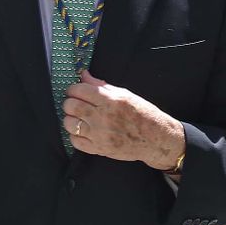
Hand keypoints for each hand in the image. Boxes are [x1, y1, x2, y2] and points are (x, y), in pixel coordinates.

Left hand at [62, 72, 184, 170]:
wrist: (156, 139)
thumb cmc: (144, 116)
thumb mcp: (127, 95)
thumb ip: (103, 86)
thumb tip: (85, 76)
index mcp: (111, 101)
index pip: (79, 90)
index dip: (74, 88)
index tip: (75, 90)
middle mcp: (103, 117)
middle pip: (71, 106)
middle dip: (70, 102)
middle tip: (76, 103)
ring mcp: (99, 135)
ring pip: (69, 123)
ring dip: (71, 118)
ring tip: (79, 117)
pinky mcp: (98, 149)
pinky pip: (75, 141)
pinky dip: (75, 135)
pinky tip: (83, 131)